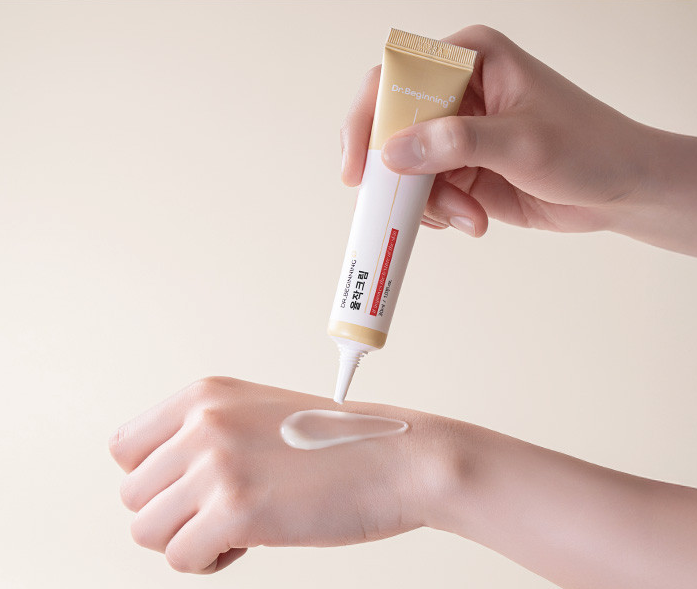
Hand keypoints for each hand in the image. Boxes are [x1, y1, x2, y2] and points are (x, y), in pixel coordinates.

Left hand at [108, 378, 446, 573]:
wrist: (398, 459)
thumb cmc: (338, 444)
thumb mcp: (258, 416)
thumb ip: (205, 437)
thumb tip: (160, 488)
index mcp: (206, 394)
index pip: (125, 448)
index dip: (155, 479)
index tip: (192, 490)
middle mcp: (203, 421)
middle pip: (133, 494)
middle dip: (174, 514)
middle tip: (224, 511)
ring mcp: (217, 463)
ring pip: (147, 529)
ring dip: (189, 538)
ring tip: (238, 526)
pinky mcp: (235, 508)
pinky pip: (181, 557)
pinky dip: (210, 561)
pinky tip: (251, 541)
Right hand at [341, 25, 685, 243]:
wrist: (618, 189)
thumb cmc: (589, 147)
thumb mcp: (522, 142)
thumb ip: (456, 143)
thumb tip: (394, 154)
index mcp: (470, 59)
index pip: (396, 78)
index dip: (367, 120)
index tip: (359, 168)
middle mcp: (457, 92)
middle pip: (391, 128)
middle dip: (398, 175)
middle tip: (408, 206)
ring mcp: (456, 133)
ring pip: (406, 169)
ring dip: (428, 202)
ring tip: (469, 217)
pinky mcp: (460, 168)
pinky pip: (425, 193)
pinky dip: (440, 213)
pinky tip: (473, 220)